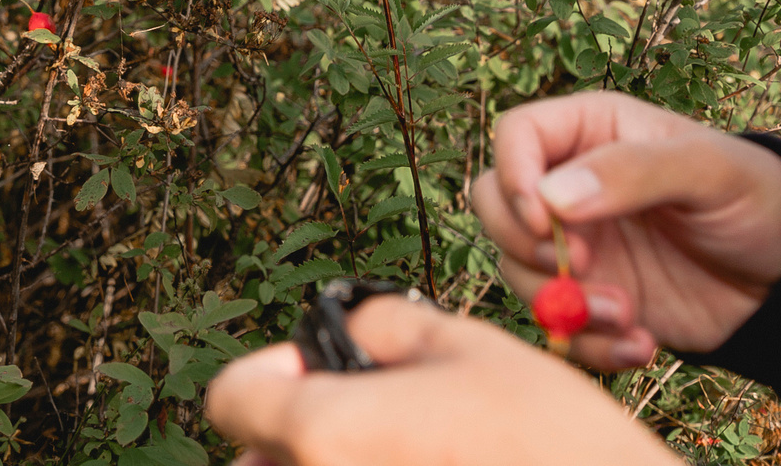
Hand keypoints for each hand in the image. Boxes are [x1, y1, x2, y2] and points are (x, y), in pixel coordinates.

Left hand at [205, 294, 678, 465]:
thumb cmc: (551, 440)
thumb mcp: (469, 347)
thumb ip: (383, 328)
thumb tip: (345, 332)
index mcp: (327, 434)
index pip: (230, 401)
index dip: (264, 376)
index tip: (308, 373)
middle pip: (260, 460)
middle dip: (297, 433)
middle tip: (373, 419)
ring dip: (331, 464)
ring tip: (408, 450)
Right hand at [469, 91, 780, 371]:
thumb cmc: (755, 197)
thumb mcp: (707, 170)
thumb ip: (632, 172)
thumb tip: (551, 196)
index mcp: (592, 132)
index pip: (516, 137)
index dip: (514, 176)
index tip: (546, 221)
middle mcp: (570, 186)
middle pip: (493, 205)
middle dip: (526, 246)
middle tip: (581, 267)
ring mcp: (577, 245)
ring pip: (517, 271)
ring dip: (563, 304)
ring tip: (628, 314)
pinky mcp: (591, 299)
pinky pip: (557, 326)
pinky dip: (590, 345)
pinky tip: (642, 344)